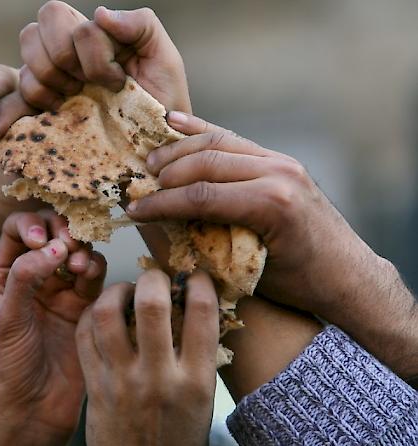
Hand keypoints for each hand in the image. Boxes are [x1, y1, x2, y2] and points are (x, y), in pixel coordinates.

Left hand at [0, 210, 105, 445]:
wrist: (36, 408)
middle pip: (52, 231)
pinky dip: (94, 268)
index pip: (17, 228)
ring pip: (77, 250)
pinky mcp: (86, 305)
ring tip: (77, 267)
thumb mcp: (8, 319)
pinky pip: (95, 275)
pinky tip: (88, 277)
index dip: (31, 224)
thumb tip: (53, 248)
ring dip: (80, 250)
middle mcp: (35, 276)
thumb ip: (25, 278)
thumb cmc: (11, 367)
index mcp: (6, 274)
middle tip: (67, 244)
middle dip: (61, 230)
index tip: (41, 240)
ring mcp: (62, 289)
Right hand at [19, 1, 190, 112]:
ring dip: (52, 78)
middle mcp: (68, 48)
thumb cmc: (162, 104)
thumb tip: (99, 14)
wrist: (154, 146)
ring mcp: (51, 75)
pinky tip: (62, 110)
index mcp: (94, 34)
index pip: (65, 16)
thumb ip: (141, 24)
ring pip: (27, 52)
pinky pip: (20, 89)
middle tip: (90, 85)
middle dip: (66, 59)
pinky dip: (39, 98)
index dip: (91, 52)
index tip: (118, 81)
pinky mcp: (40, 104)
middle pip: (38, 27)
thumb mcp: (164, 59)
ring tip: (77, 98)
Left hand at [76, 269, 217, 445]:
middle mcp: (159, 378)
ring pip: (108, 315)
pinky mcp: (95, 389)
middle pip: (152, 304)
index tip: (194, 277)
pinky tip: (102, 314)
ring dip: (116, 291)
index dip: (199, 282)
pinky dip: (92, 316)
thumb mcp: (203, 402)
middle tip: (154, 278)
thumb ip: (197, 357)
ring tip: (124, 291)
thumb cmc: (180, 445)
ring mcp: (122, 383)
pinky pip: (85, 337)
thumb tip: (192, 309)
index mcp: (196, 380)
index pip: (203, 312)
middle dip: (153, 278)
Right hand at [127, 111, 417, 376]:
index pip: (201, 195)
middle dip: (166, 173)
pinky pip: (234, 140)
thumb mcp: (251, 272)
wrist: (348, 274)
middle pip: (205, 162)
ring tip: (150, 162)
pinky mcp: (280, 160)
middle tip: (138, 186)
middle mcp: (277, 173)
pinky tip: (176, 124)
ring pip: (218, 143)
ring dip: (179, 150)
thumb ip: (209, 244)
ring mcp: (281, 161)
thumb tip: (163, 229)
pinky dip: (203, 132)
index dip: (161, 203)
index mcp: (271, 203)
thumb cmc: (301, 284)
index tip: (133, 210)